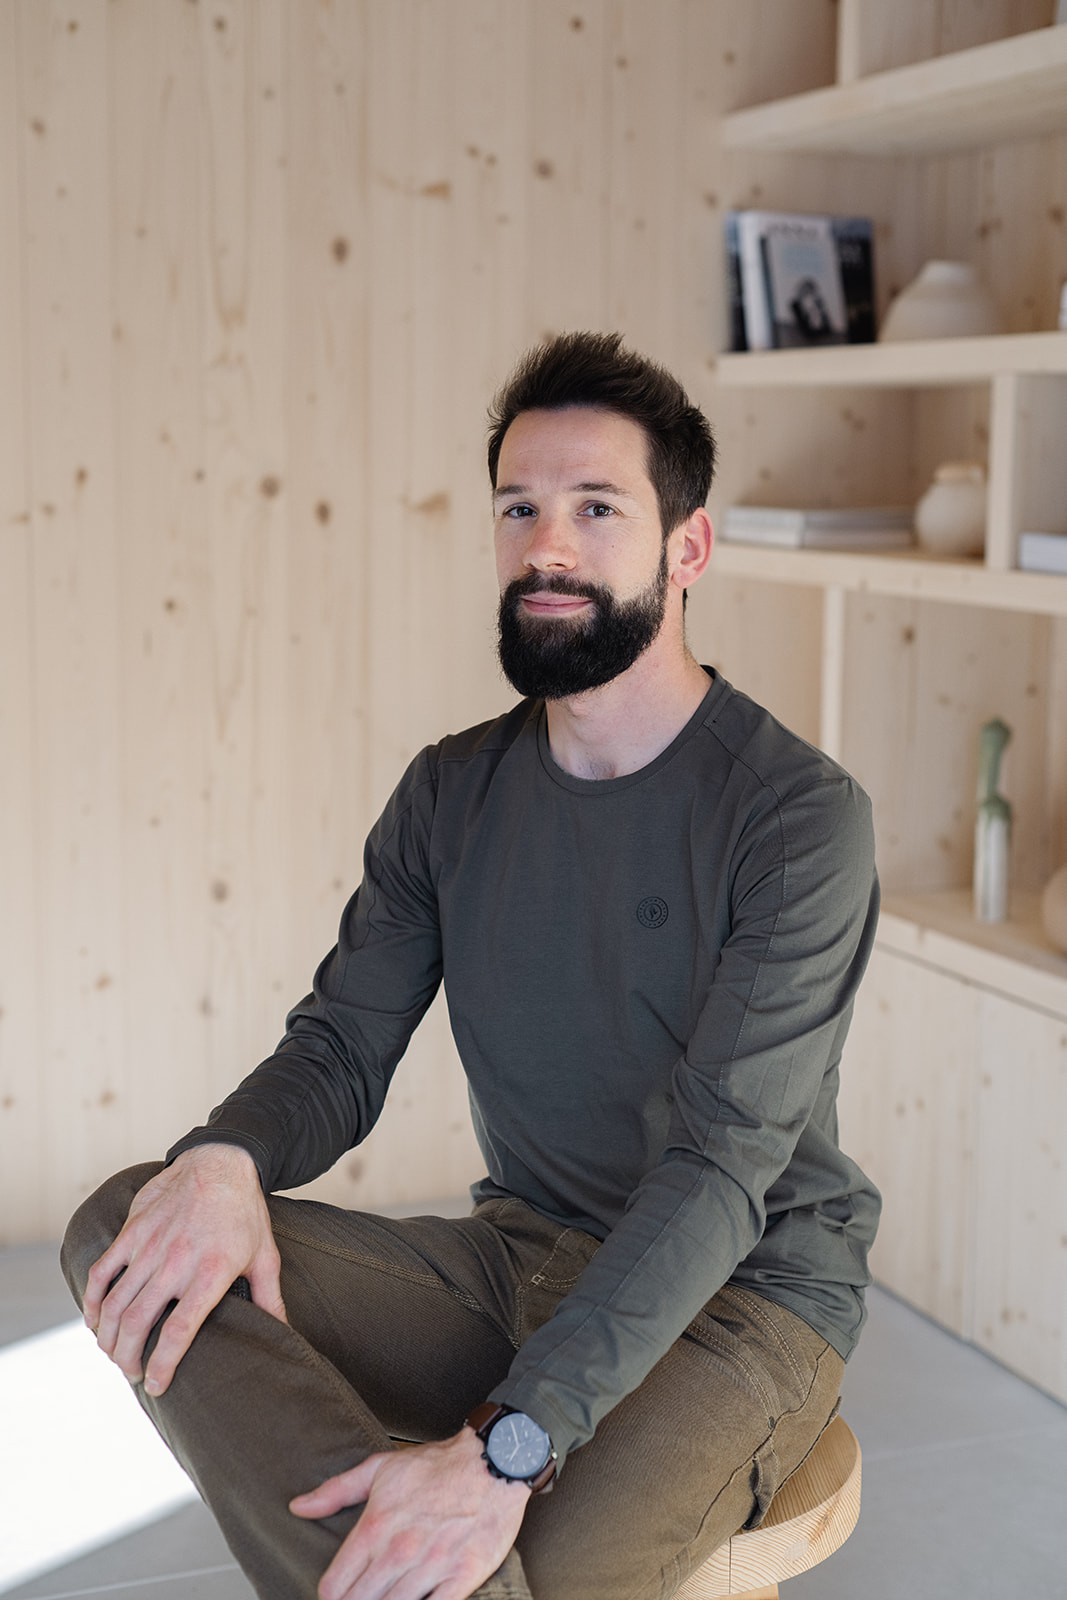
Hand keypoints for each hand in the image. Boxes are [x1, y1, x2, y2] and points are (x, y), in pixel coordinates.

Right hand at [83, 1143, 285, 1395]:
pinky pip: (103, 1270)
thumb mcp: (266, 1256)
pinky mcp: (133, 1230)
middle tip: (132, 1374)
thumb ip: (269, 1299)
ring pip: (115, 1303)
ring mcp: (150, 1245)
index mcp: (211, 1273)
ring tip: (114, 1355)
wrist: (221, 1162)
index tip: (157, 1386)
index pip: (178, 1331)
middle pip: (137, 1324)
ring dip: (108, 1337)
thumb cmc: (245, 1213)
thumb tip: (285, 1334)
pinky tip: (94, 1320)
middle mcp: (176, 1262)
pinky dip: (93, 1300)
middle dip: (128, 1359)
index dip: (163, 1365)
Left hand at [290, 1427, 528, 1599]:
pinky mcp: (462, 1577)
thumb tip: (298, 1507)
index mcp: (375, 1526)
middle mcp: (399, 1551)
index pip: (334, 1586)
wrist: (493, 1461)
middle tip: (364, 1596)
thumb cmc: (438, 1465)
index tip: (339, 1594)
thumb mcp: (380, 1468)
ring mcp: (431, 1567)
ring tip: (388, 1596)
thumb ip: (336, 1491)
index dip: (332, 1596)